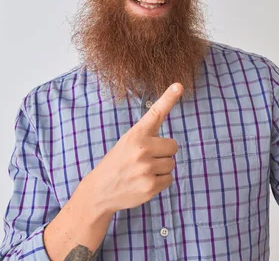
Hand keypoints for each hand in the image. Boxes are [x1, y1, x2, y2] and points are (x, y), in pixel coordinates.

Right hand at [78, 83, 182, 214]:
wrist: (99, 191)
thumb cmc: (116, 163)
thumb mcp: (126, 143)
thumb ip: (146, 137)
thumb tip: (171, 143)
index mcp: (135, 134)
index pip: (155, 113)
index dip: (168, 98)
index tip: (179, 86)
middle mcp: (141, 149)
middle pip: (173, 146)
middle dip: (164, 153)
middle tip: (146, 159)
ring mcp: (146, 168)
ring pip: (171, 163)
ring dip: (161, 168)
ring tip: (142, 171)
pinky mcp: (150, 186)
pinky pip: (169, 179)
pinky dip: (160, 182)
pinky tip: (144, 182)